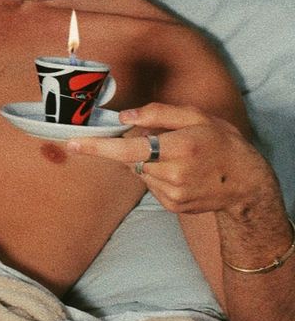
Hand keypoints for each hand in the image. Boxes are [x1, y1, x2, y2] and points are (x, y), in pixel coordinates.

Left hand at [67, 102, 277, 217]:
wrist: (246, 182)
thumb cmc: (220, 141)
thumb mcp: (196, 116)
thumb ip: (158, 114)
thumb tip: (124, 117)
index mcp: (181, 147)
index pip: (129, 148)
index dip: (98, 147)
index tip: (72, 144)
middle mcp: (175, 174)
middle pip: (130, 158)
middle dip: (132, 146)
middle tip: (157, 139)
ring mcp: (173, 194)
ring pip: (139, 171)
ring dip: (146, 160)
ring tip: (177, 156)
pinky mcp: (172, 206)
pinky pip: (150, 184)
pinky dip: (156, 174)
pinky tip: (179, 171)